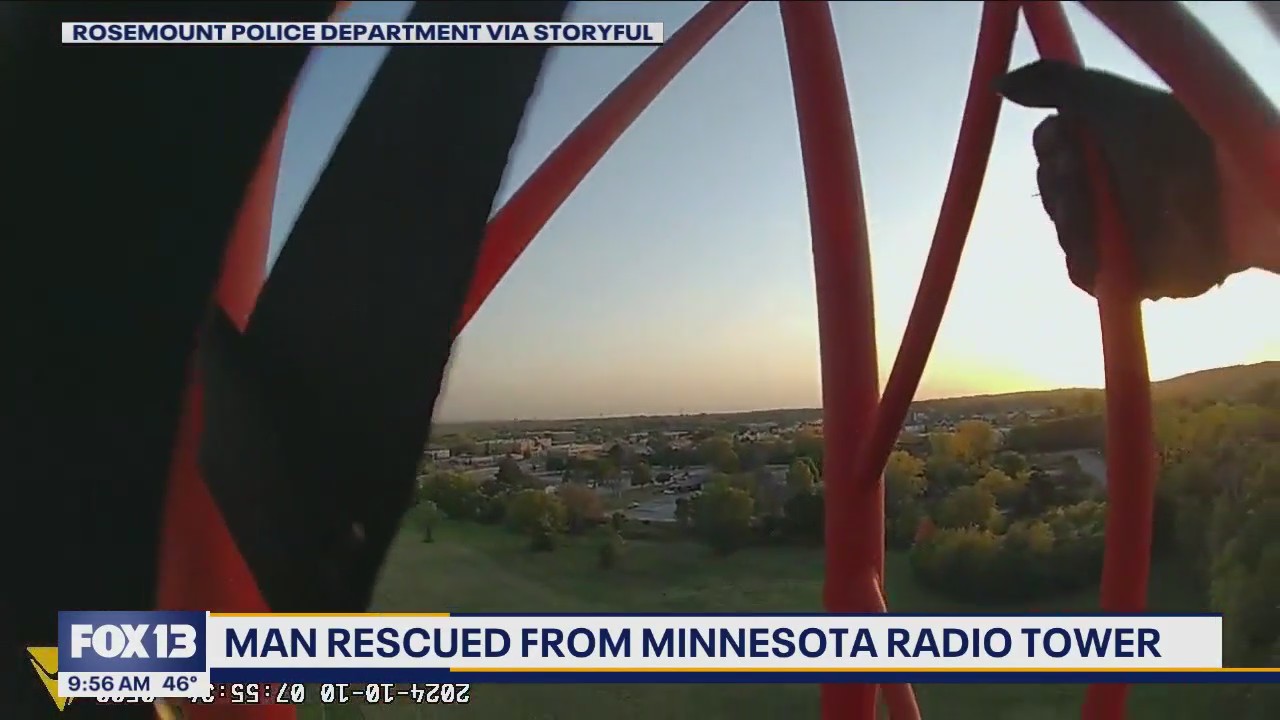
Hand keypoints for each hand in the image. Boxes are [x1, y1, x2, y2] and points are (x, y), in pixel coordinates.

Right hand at [996, 59, 1236, 299]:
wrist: (1224, 190)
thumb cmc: (1171, 137)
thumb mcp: (1108, 98)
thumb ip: (1054, 85)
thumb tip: (1000, 84)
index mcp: (1113, 150)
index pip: (1055, 151)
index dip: (1050, 145)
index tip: (1062, 137)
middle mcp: (1115, 190)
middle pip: (1053, 191)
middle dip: (1056, 181)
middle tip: (1075, 169)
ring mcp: (1122, 233)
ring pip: (1064, 232)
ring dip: (1067, 216)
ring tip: (1088, 203)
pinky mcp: (1129, 274)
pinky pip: (1083, 273)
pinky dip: (1082, 257)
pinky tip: (1093, 238)